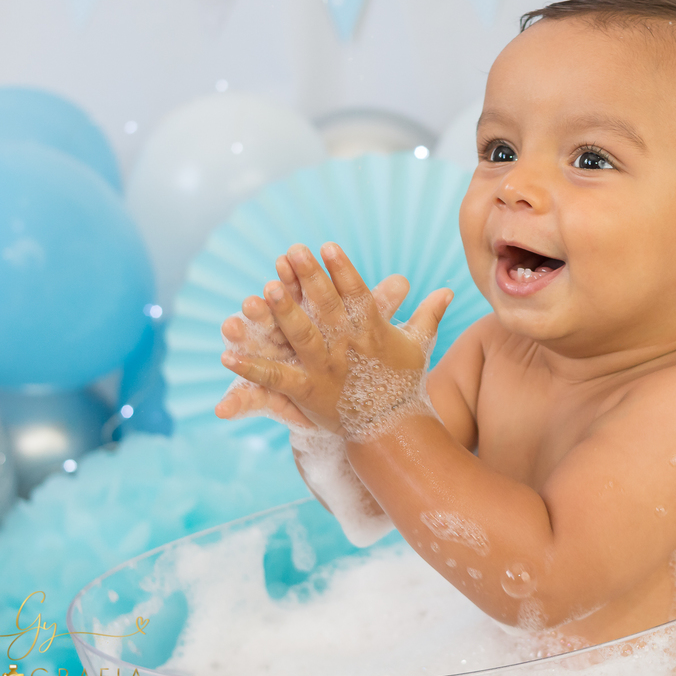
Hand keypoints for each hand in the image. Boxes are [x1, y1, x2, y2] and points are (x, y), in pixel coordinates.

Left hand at [218, 242, 451, 436]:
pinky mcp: (306, 392)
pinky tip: (226, 354)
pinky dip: (250, 368)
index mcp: (372, 332)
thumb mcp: (418, 346)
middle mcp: (347, 348)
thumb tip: (449, 289)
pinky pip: (275, 377)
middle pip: (327, 307)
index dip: (343, 269)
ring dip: (282, 313)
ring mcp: (325, 369)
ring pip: (300, 336)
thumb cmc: (403, 385)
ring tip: (264, 289)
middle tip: (294, 250)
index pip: (357, 294)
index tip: (328, 245)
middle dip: (310, 278)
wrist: (392, 430)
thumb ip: (429, 314)